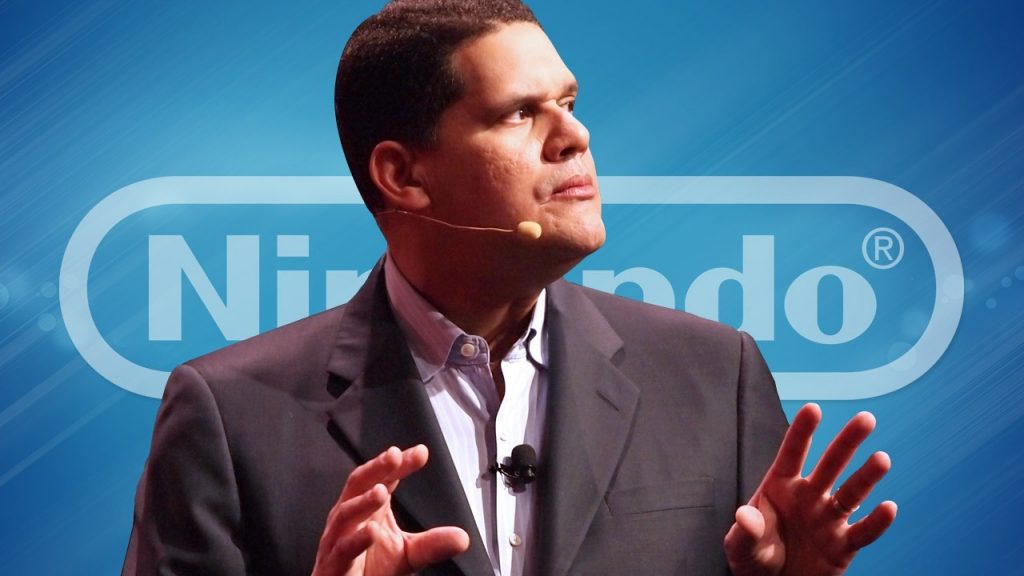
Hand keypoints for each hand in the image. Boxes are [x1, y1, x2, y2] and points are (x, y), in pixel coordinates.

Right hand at [312, 445, 469, 575]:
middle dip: (376, 468)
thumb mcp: (409, 553)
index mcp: (370, 508)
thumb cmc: (372, 568)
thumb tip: (462, 538)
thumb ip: (432, 543)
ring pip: (346, 513)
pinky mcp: (334, 562)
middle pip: (359, 484)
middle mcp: (352, 517)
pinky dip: (356, 539)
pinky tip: (371, 531)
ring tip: (381, 491)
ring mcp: (338, 538)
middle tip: (394, 456)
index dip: (400, 464)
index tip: (421, 452)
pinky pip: (343, 547)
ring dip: (363, 501)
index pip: (385, 478)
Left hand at [724, 404, 896, 575]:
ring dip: (867, 476)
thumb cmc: (755, 558)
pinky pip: (863, 532)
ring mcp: (828, 519)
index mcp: (781, 487)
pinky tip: (888, 507)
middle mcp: (809, 497)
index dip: (802, 432)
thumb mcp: (740, 546)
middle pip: (831, 465)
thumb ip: (745, 530)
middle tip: (866, 419)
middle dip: (847, 442)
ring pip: (852, 493)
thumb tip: (746, 516)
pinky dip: (877, 522)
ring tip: (882, 458)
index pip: (792, 454)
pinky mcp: (843, 546)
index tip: (813, 408)